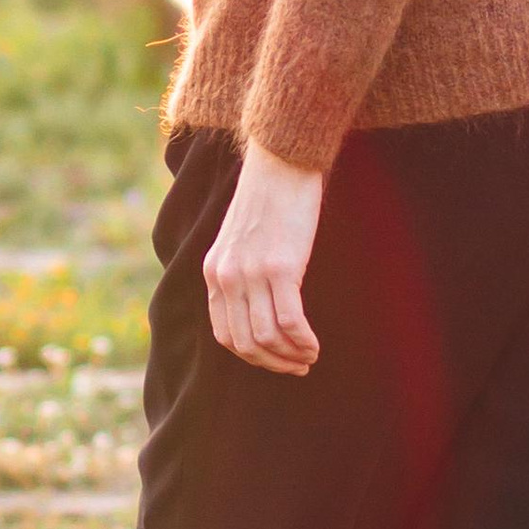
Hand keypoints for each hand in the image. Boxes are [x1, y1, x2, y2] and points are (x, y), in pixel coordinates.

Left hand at [203, 141, 326, 374]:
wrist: (281, 163)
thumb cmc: (269, 199)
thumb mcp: (240, 240)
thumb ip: (240, 272)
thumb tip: (257, 309)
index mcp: (213, 273)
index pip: (225, 335)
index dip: (253, 356)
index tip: (276, 360)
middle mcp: (227, 277)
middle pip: (246, 343)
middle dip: (274, 363)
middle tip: (298, 366)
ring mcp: (252, 273)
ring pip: (267, 337)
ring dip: (291, 355)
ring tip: (310, 356)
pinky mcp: (281, 267)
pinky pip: (289, 321)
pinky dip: (303, 340)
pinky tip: (315, 344)